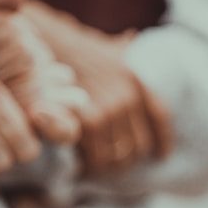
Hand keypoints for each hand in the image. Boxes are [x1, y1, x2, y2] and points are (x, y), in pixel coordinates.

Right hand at [23, 0, 172, 171]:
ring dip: (106, 167)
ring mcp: (111, 108)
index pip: (160, 119)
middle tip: (112, 163)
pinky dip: (90, 167)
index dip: (163, 141)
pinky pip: (97, 157)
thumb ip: (121, 48)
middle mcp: (129, 95)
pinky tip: (83, 168)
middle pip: (138, 145)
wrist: (45, 42)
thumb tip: (131, 39)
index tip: (162, 155)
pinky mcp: (90, 120)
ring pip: (118, 156)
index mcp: (136, 80)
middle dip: (126, 159)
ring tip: (96, 168)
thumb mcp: (103, 45)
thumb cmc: (69, 48)